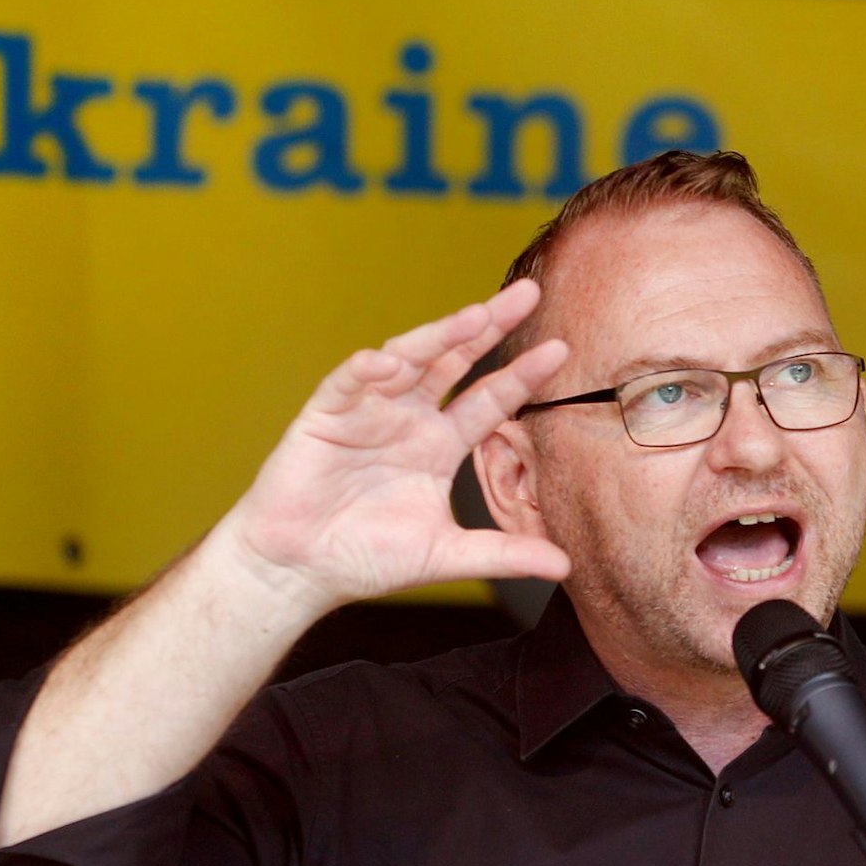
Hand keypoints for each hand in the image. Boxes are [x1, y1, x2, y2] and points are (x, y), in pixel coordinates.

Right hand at [217, 279, 571, 612]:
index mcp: (440, 443)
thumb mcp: (447, 554)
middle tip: (526, 295)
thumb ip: (505, 553)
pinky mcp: (325, 417)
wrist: (301, 571)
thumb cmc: (367, 557)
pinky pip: (347, 384)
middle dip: (488, 326)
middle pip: (455, 360)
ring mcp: (368, 411)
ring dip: (437, 337)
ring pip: (407, 360)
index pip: (490, 398)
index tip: (560, 348)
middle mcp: (408, 417)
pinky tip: (388, 362)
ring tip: (472, 317)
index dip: (523, 374)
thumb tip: (565, 566)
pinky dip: (366, 371)